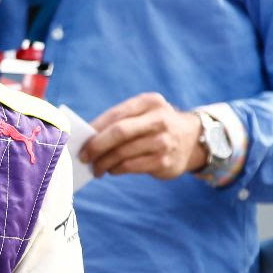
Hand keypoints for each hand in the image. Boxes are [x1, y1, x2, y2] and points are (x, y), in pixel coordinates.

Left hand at [79, 92, 205, 178]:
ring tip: (96, 168)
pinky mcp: (164, 161)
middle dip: (96, 146)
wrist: (193, 139)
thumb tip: (86, 138)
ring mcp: (164, 141)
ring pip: (123, 153)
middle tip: (83, 157)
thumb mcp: (144, 114)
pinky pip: (131, 166)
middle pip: (119, 133)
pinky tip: (111, 170)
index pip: (116, 114)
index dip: (95, 128)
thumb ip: (119, 121)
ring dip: (104, 162)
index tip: (79, 139)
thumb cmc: (154, 126)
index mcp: (149, 102)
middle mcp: (159, 119)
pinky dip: (116, 169)